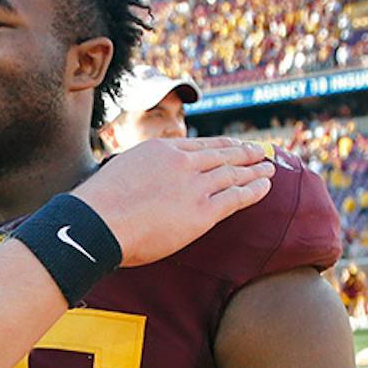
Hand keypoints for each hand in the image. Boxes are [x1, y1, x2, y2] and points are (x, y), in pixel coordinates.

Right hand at [73, 138, 273, 266]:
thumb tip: (141, 183)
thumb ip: (139, 172)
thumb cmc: (99, 206)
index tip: (234, 146)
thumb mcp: (118, 172)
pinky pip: (236, 197)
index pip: (199, 145)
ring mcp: (193, 185)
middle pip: (221, 155)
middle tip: (261, 151)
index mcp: (160, 149)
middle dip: (244, 153)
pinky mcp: (202, 211)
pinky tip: (266, 186)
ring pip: (233, 173)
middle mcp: (181, 162)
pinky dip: (254, 190)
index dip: (221, 146)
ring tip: (269, 167)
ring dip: (255, 169)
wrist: (98, 222)